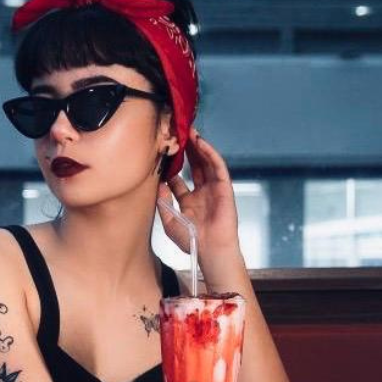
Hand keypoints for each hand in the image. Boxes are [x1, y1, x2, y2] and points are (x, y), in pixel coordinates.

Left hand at [157, 127, 239, 255]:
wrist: (210, 250)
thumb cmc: (192, 240)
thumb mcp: (170, 221)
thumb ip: (163, 203)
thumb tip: (157, 185)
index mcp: (189, 202)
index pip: (179, 180)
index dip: (171, 167)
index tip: (162, 155)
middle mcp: (202, 193)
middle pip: (193, 167)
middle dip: (186, 151)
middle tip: (177, 135)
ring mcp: (214, 190)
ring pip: (206, 163)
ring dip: (198, 147)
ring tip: (189, 132)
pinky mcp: (224, 188)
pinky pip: (217, 167)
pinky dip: (210, 154)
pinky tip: (201, 143)